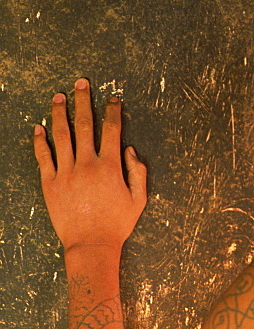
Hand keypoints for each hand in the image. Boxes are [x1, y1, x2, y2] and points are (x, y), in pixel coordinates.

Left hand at [33, 78, 146, 252]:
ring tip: (58, 97)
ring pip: (61, 136)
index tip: (113, 99)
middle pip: (84, 125)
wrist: (91, 245)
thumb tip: (129, 149)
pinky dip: (40, 141)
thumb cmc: (116, 224)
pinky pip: (44, 157)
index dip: (113, 111)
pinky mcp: (50, 184)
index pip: (112, 130)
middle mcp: (87, 165)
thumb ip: (138, 172)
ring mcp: (66, 173)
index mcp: (110, 167)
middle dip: (84, 101)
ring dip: (60, 113)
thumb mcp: (138, 199)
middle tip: (82, 83)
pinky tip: (39, 128)